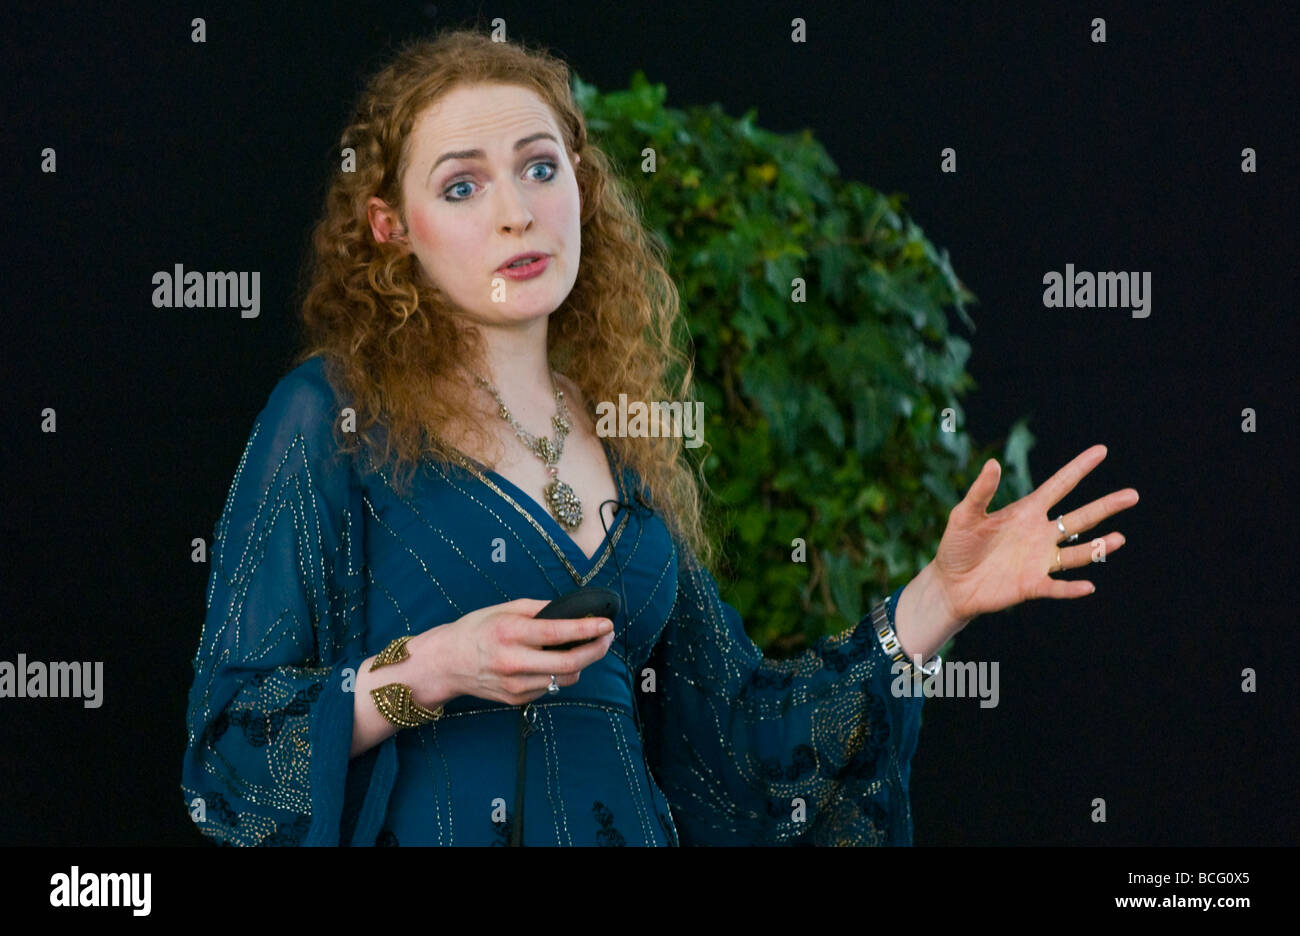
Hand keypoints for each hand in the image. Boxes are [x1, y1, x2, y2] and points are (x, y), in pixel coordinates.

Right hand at [413, 598, 615, 706]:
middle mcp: (514, 662)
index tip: (607, 624)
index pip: (558, 632)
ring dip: (581, 663)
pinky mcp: (517, 700)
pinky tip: (554, 661)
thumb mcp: (504, 609)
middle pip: (569, 663)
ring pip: (565, 679)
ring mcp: (516, 685)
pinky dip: (560, 674)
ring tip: (584, 647)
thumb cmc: (475, 630)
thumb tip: (571, 610)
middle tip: (606, 638)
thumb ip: (539, 609)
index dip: (588, 629)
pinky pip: (550, 687)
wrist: (446, 663)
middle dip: (596, 650)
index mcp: (510, 633)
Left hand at [930, 444, 1138, 621]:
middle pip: (1080, 518)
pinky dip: (1072, 588)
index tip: (1101, 451)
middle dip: (1106, 506)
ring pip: (1077, 553)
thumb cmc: (957, 546)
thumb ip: (980, 492)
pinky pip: (1057, 587)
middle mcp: (1040, 534)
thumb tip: (993, 464)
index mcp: (1026, 512)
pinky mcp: (1032, 585)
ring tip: (1119, 539)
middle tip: (1132, 495)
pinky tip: (1088, 586)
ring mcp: (1039, 560)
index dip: (1079, 468)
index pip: (1059, 486)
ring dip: (1098, 547)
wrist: (950, 584)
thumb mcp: (964, 515)